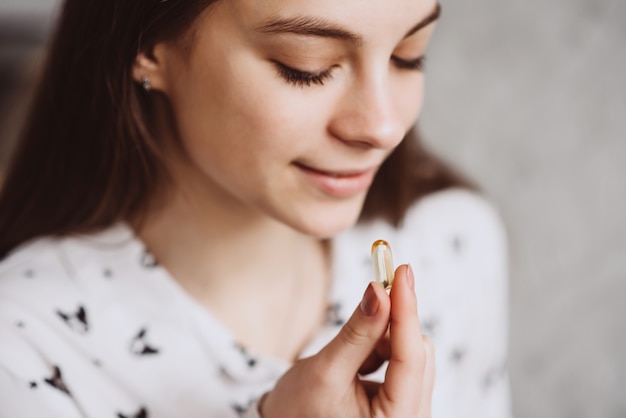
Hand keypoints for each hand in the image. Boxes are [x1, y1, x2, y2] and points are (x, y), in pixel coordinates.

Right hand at [260, 264, 434, 417]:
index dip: (406, 310)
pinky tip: (359, 360)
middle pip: (418, 354)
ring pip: (413, 355)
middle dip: (391, 326)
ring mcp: (410, 412)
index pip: (411, 359)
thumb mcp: (326, 369)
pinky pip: (405, 362)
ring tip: (350, 354)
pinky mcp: (404, 403)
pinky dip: (384, 350)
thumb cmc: (298, 410)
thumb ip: (358, 332)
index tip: (402, 272)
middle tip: (368, 300)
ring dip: (385, 340)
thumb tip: (379, 292)